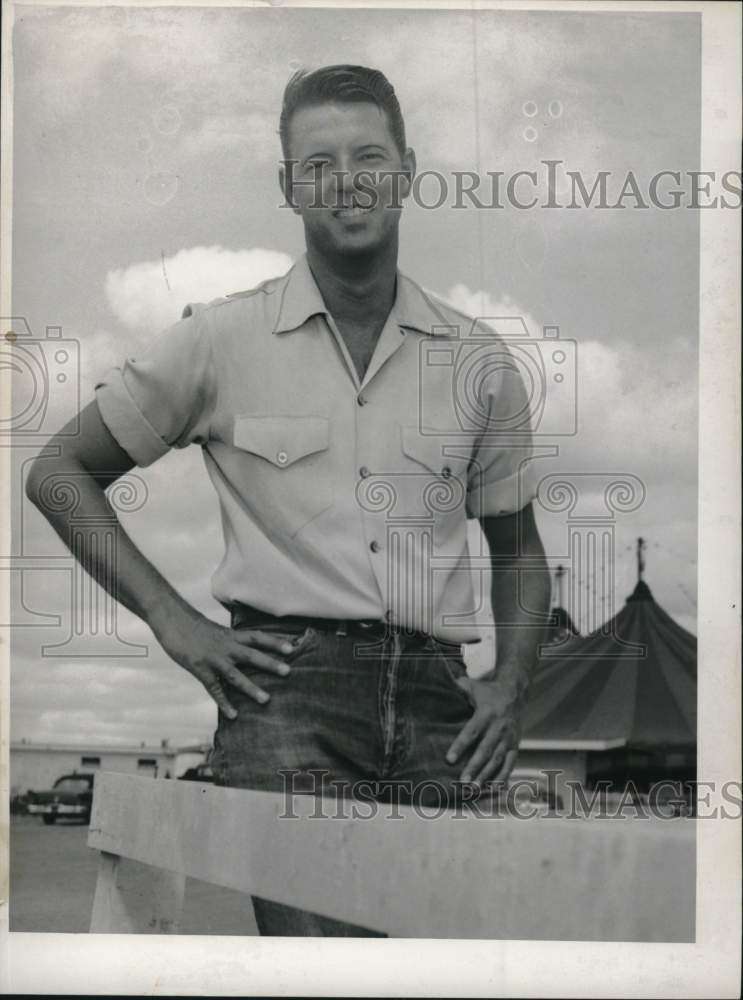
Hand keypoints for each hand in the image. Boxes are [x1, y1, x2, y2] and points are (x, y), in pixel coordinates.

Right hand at [154, 610, 294, 718]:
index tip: (292, 648)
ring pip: (235, 675)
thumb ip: (231, 640)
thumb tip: (244, 647)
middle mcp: (225, 647)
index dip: (275, 642)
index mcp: (231, 635)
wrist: (172, 619)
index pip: (257, 637)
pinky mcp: (200, 670)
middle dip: (270, 663)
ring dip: (251, 688)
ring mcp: (213, 659)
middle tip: (289, 672)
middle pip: (251, 655)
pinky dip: (224, 702)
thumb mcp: (217, 630)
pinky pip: (214, 689)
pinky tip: (234, 714)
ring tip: (266, 700)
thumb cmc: (194, 625)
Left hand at [445, 677, 522, 787]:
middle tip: (462, 782)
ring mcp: (509, 738)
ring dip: (486, 776)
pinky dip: (503, 777)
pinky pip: (510, 764)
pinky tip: (492, 789)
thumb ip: (459, 687)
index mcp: (486, 713)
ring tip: (473, 789)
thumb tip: (442, 685)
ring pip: (497, 760)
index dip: (460, 746)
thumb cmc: (487, 692)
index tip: (449, 760)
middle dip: (474, 767)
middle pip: (485, 750)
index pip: (472, 731)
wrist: (514, 693)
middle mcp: (499, 727)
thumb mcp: (473, 686)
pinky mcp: (515, 745)